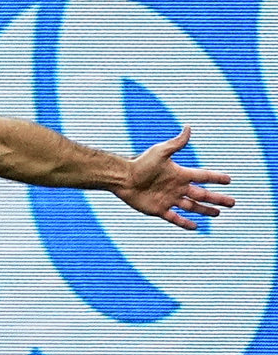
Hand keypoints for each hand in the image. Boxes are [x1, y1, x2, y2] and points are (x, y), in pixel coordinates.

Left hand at [116, 126, 234, 229]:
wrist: (122, 178)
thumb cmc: (140, 163)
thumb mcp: (160, 152)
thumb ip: (176, 143)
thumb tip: (188, 127)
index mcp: (180, 174)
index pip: (203, 176)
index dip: (216, 178)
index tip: (229, 180)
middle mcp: (177, 187)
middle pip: (202, 194)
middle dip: (217, 198)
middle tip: (232, 202)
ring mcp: (169, 199)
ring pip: (192, 207)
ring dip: (205, 210)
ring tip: (218, 213)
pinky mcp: (159, 209)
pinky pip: (175, 218)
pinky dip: (185, 223)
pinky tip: (196, 227)